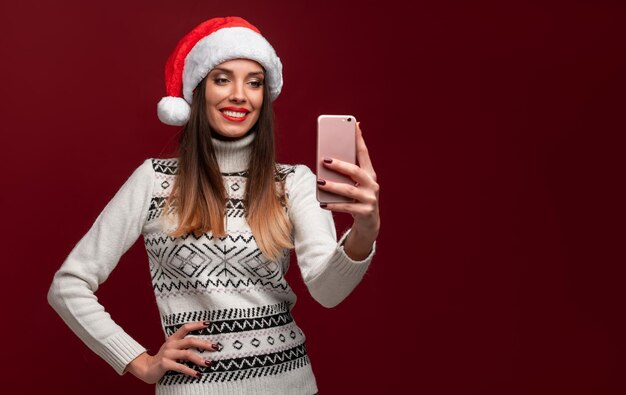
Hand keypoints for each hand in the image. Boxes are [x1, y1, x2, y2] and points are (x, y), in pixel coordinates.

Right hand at [125, 321, 219, 383]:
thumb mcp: (173, 348)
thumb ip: (184, 345)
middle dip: (204, 344)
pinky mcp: (165, 364)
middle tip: (215, 347)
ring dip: (200, 359)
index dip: (197, 325)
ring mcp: (168, 354)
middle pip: (190, 341)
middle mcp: (171, 344)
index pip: (185, 327)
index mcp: (173, 338)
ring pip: (187, 354)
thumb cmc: (164, 358)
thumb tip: (203, 343)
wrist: (147, 369)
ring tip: (209, 363)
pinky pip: (181, 367)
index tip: (208, 323)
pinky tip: (198, 374)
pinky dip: (190, 371)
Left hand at [317, 122, 379, 259]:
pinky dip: (333, 205)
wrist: (369, 223)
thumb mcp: (354, 184)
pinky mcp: (365, 212)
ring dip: (333, 186)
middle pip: (355, 171)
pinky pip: (346, 207)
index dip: (359, 139)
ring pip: (349, 190)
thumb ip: (346, 172)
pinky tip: (322, 203)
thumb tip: (327, 159)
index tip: (354, 125)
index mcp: (370, 174)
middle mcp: (372, 184)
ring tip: (320, 182)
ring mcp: (370, 199)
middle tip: (325, 160)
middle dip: (340, 165)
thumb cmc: (357, 198)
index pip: (364, 153)